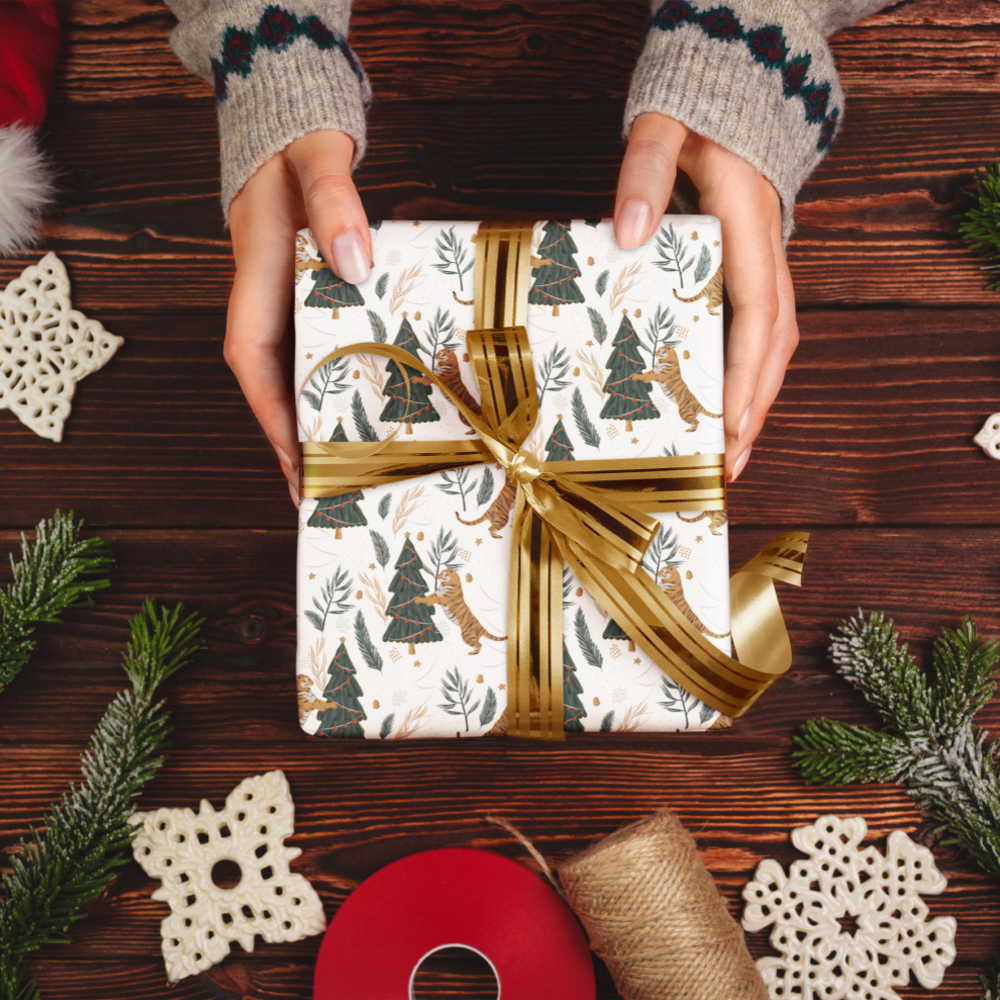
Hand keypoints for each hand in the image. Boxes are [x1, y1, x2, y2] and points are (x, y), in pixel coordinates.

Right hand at [226, 129, 370, 507]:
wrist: (293, 130)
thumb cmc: (299, 148)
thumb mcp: (317, 162)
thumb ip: (334, 202)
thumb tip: (353, 262)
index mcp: (257, 283)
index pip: (254, 365)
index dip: (273, 420)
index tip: (295, 466)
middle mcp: (266, 305)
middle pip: (276, 388)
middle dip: (296, 443)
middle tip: (327, 495)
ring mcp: (288, 308)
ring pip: (297, 379)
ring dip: (316, 425)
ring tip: (347, 473)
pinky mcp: (310, 303)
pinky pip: (320, 356)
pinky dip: (336, 390)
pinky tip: (363, 416)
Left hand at [613, 113, 798, 481]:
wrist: (730, 96)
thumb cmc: (696, 118)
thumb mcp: (665, 131)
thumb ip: (645, 172)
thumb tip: (629, 231)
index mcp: (751, 232)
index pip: (758, 317)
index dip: (747, 376)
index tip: (733, 426)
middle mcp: (767, 258)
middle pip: (773, 347)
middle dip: (754, 409)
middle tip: (729, 466)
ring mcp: (764, 267)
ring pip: (771, 347)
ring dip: (754, 401)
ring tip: (728, 454)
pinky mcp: (751, 272)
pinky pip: (756, 334)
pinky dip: (746, 376)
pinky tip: (724, 407)